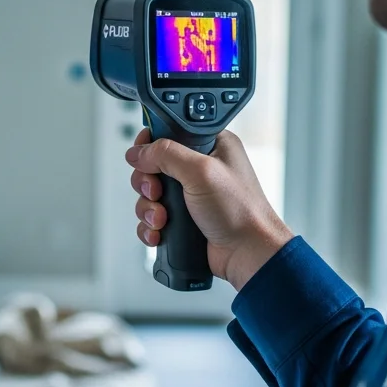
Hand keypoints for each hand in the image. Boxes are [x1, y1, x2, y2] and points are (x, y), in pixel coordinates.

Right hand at [126, 128, 293, 290]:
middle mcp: (199, 169)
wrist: (248, 254)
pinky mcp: (183, 219)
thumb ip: (166, 154)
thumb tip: (137, 152)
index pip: (169, 132)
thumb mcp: (202, 171)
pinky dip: (150, 227)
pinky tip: (159, 233)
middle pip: (152, 166)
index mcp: (211, 146)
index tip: (145, 158)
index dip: (152, 144)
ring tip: (162, 220)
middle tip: (157, 193)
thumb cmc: (240, 212)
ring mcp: (190, 195)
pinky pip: (152, 218)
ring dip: (148, 209)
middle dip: (147, 183)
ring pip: (149, 194)